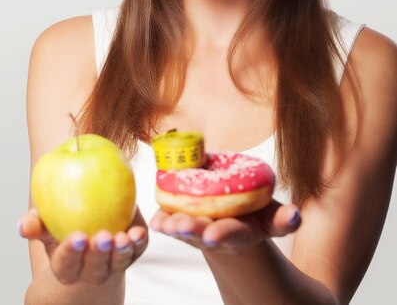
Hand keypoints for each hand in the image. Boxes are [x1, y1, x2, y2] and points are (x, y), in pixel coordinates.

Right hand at [18, 205, 147, 284]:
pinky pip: (138, 249)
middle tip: (102, 237)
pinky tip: (138, 231)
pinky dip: (139, 242)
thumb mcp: (46, 226)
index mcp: (67, 267)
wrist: (91, 230)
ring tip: (122, 237)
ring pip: (119, 262)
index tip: (77, 238)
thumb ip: (35, 224)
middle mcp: (92, 270)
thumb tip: (23, 224)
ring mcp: (114, 263)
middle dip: (99, 254)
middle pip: (95, 268)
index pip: (67, 264)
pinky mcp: (134, 250)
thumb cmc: (63, 228)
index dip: (71, 253)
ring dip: (122, 251)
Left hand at [149, 199, 300, 253]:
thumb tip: (296, 215)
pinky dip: (161, 219)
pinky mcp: (179, 220)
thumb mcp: (272, 217)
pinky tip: (155, 219)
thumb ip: (284, 219)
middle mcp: (215, 234)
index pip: (232, 234)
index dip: (224, 234)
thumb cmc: (253, 214)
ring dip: (174, 226)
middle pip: (202, 233)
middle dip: (192, 230)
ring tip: (165, 225)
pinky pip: (168, 220)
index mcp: (240, 233)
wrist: (229, 216)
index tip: (213, 236)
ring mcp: (195, 230)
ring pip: (183, 229)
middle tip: (181, 227)